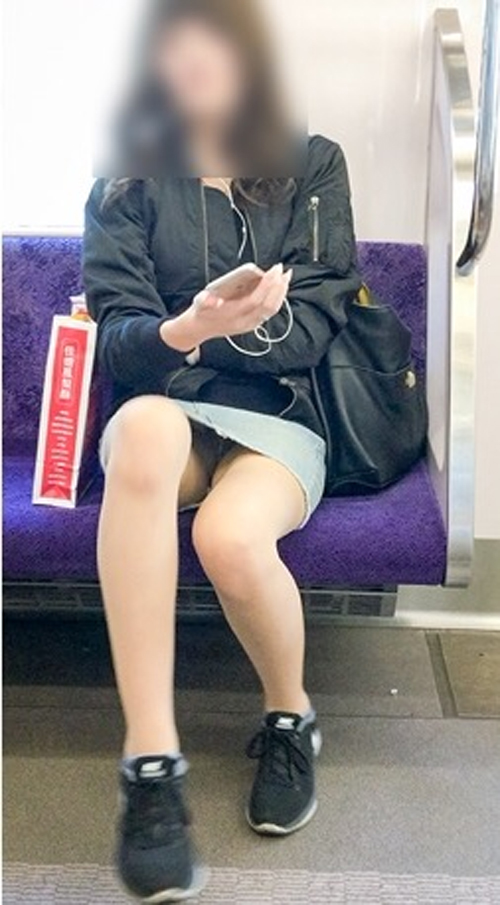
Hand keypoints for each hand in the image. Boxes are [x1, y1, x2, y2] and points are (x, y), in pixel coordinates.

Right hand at [161, 264, 291, 350]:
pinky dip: (278, 298)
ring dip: (281, 293)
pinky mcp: (253, 324)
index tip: (273, 270)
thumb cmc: (201, 312)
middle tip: (283, 270)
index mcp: (233, 315)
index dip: (267, 285)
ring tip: (286, 277)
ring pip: (272, 310)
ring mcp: (250, 324)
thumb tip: (212, 299)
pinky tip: (280, 287)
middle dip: (278, 287)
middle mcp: (244, 321)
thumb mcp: (199, 303)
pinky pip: (270, 312)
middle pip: (268, 306)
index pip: (255, 300)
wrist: (199, 329)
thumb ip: (205, 300)